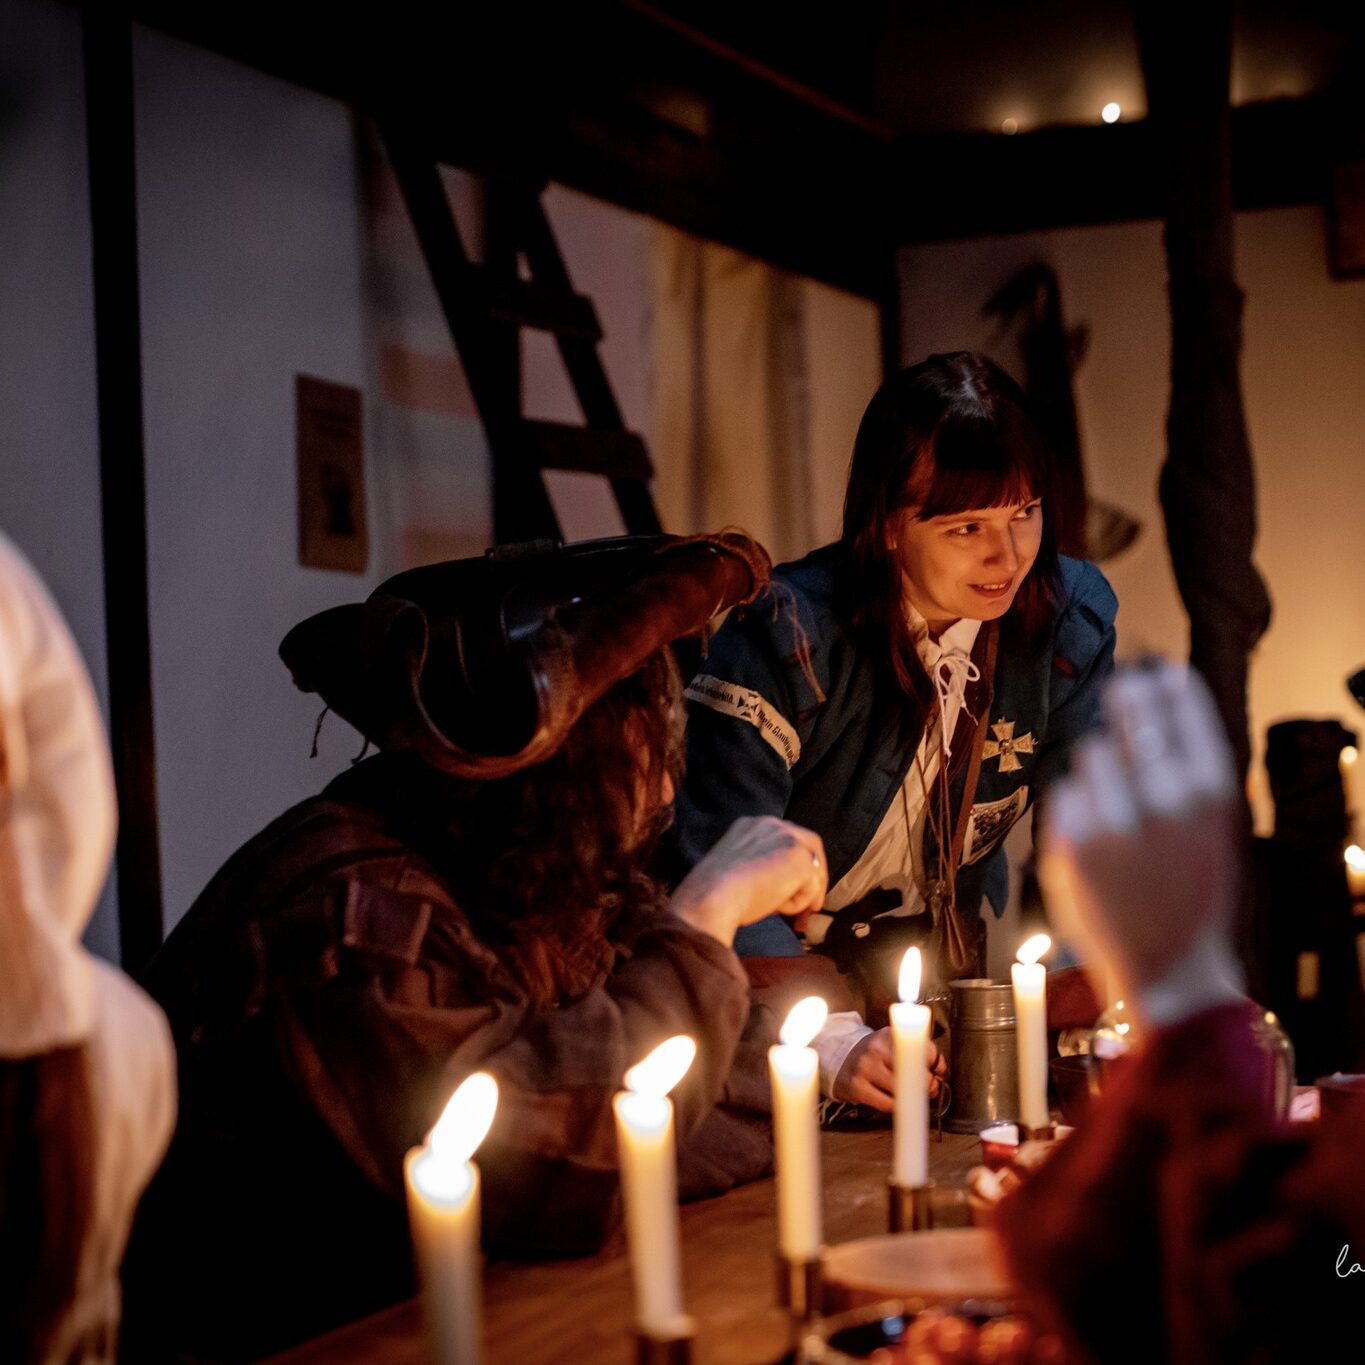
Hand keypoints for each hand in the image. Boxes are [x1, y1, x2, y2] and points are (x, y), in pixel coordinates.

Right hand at [669, 815, 826, 944]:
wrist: (710, 898)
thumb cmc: (714, 894)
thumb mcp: (736, 866)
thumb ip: (759, 863)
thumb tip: (780, 883)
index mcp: (752, 825)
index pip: (786, 838)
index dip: (794, 864)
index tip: (792, 886)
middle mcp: (771, 824)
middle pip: (810, 844)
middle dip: (814, 875)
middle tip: (811, 905)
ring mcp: (788, 838)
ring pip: (813, 869)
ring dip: (802, 895)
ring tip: (784, 914)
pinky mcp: (800, 858)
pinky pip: (812, 887)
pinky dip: (798, 903)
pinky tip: (776, 908)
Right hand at [831, 1027, 946, 1112]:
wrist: (840, 1061)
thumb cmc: (876, 1056)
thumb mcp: (893, 1044)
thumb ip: (917, 1052)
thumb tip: (940, 1070)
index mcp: (889, 1034)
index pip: (922, 1047)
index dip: (936, 1062)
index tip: (938, 1071)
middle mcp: (876, 1048)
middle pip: (914, 1071)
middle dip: (928, 1083)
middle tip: (931, 1088)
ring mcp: (865, 1068)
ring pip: (901, 1089)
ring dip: (914, 1097)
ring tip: (914, 1096)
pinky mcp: (857, 1087)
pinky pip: (887, 1104)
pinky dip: (897, 1106)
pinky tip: (897, 1102)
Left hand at [1037, 662, 1245, 1025]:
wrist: (1170, 966)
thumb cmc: (1191, 891)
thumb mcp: (1209, 829)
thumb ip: (1184, 771)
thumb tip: (1152, 700)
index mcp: (1211, 794)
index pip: (1186, 711)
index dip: (1169, 685)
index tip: (1158, 671)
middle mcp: (1165, 799)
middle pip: (1132, 714)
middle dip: (1126, 699)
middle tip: (1122, 691)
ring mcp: (1115, 820)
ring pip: (1091, 752)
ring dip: (1100, 769)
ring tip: (1119, 809)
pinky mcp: (1071, 842)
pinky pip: (1066, 791)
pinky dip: (1075, 806)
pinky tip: (1095, 838)